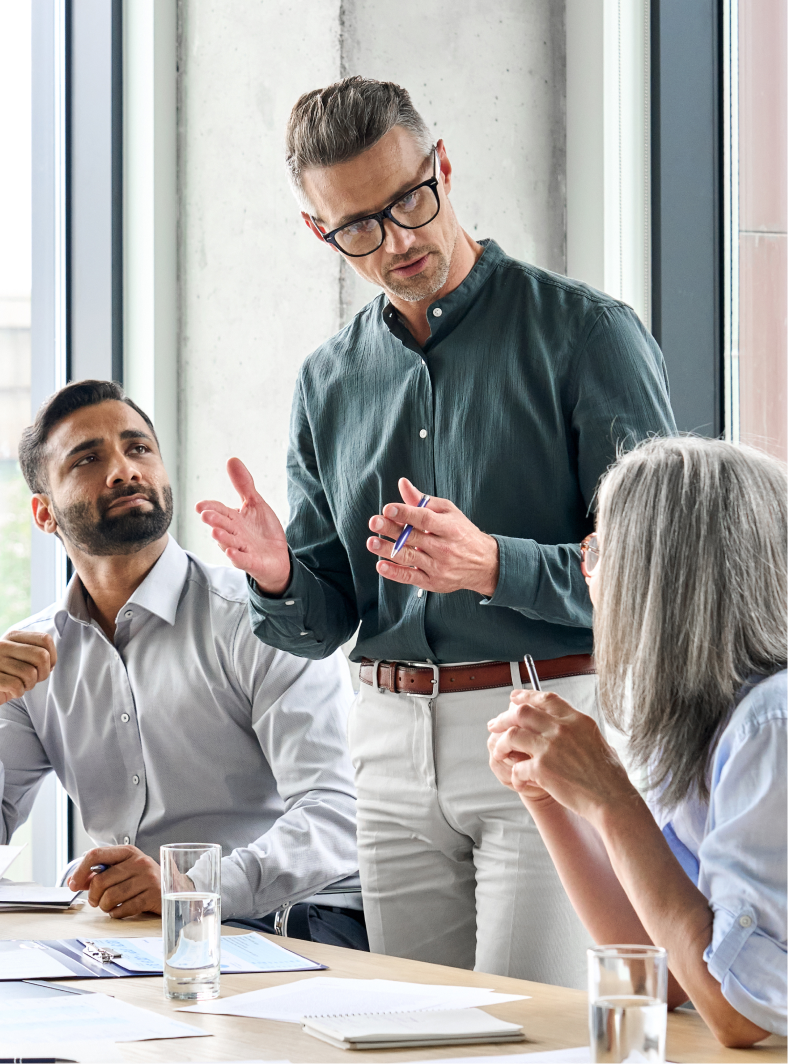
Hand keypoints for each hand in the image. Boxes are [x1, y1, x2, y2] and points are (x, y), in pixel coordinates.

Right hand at [0, 630, 56, 704]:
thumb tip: (51, 664)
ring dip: (29, 685)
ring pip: (30, 673)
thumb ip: (36, 654)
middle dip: (43, 673)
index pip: (45, 639)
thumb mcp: (20, 657)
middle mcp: (3, 645)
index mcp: (13, 636)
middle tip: (33, 679)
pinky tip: (10, 691)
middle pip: (41, 656)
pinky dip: (18, 693)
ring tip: (19, 684)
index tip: (45, 667)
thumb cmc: (7, 674)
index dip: (52, 656)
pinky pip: (17, 686)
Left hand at [68, 845, 162, 917]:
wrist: (175, 888)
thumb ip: (102, 873)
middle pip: (100, 881)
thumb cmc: (144, 880)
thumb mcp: (125, 869)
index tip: (74, 884)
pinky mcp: (153, 896)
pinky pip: (123, 909)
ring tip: (110, 905)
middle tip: (95, 901)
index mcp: (128, 852)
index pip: (96, 855)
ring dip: (105, 906)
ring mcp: (147, 878)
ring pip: (110, 897)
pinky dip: (117, 913)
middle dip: (93, 896)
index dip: (80, 871)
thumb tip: (76, 881)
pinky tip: (121, 910)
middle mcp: (138, 862)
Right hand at [196, 458, 291, 594]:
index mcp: (233, 519)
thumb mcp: (255, 504)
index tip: (200, 505)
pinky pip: (243, 560)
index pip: (219, 511)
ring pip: (229, 543)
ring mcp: (242, 549)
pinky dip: (237, 557)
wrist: (277, 557)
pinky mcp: (252, 562)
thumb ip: (244, 485)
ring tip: (215, 532)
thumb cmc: (262, 530)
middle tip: (205, 515)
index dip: (210, 508)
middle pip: (222, 526)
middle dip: (214, 521)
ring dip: (222, 538)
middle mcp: (234, 534)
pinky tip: (231, 553)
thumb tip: (232, 459)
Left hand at [367, 478, 499, 595]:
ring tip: (371, 542)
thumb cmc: (462, 533)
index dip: (406, 513)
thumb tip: (402, 483)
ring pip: (410, 557)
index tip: (388, 508)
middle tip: (374, 522)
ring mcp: (439, 567)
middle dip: (392, 529)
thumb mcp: (448, 513)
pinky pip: (411, 577)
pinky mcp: (433, 582)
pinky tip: (381, 565)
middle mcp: (445, 548)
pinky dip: (395, 573)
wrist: (484, 564)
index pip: (425, 519)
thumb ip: (423, 501)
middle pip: (414, 537)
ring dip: (388, 550)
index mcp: (450, 528)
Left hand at [487, 689, 635, 822]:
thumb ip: (578, 730)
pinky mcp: (542, 768)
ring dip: (501, 743)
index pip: (545, 699)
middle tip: (495, 724)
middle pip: (522, 712)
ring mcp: (550, 747)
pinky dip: (514, 775)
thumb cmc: (609, 776)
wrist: (612, 799)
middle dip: (504, 717)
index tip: (514, 698)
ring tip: (498, 750)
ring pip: (512, 735)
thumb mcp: (598, 740)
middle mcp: (562, 729)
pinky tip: (518, 781)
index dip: (526, 696)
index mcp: (577, 720)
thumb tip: (564, 725)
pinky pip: (517, 767)